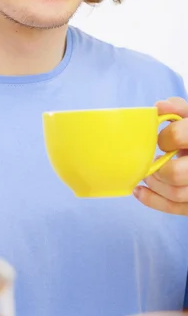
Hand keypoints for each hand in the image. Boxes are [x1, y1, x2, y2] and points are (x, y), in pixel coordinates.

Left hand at [133, 97, 187, 214]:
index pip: (175, 137)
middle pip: (174, 173)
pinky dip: (153, 201)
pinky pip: (176, 208)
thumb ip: (177, 108)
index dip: (162, 139)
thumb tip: (159, 107)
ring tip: (147, 175)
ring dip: (153, 185)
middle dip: (155, 169)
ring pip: (175, 194)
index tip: (159, 140)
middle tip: (151, 162)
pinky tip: (139, 191)